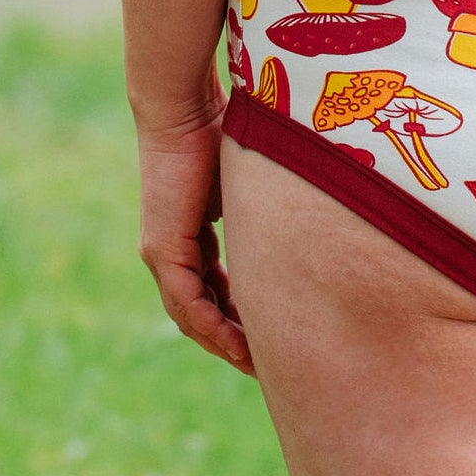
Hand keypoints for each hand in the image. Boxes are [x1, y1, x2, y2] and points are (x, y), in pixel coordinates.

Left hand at [136, 95, 254, 373]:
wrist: (185, 109)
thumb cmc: (222, 130)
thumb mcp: (251, 183)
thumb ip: (266, 208)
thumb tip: (312, 214)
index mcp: (192, 233)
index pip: (214, 288)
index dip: (241, 315)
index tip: (271, 336)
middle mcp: (171, 250)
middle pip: (202, 310)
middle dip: (234, 339)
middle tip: (266, 366)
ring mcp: (164, 252)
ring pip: (192, 314)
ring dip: (224, 342)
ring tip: (256, 365)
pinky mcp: (163, 249)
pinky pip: (187, 302)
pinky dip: (211, 326)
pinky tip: (236, 344)